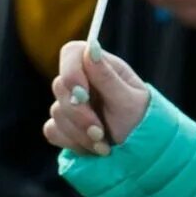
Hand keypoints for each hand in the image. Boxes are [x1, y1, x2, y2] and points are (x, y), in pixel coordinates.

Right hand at [44, 41, 151, 155]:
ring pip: (56, 112)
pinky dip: (73, 142)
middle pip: (60, 86)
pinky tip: (93, 147)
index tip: (82, 94)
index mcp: (102, 67)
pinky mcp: (64, 124)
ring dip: (80, 133)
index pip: (71, 53)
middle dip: (80, 114)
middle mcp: (85, 82)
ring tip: (104, 144)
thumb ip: (107, 76)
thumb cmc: (141, 120)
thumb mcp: (128, 100)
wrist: (142, 150)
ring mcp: (72, 103)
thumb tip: (92, 46)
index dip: (70, 71)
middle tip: (100, 132)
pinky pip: (53, 130)